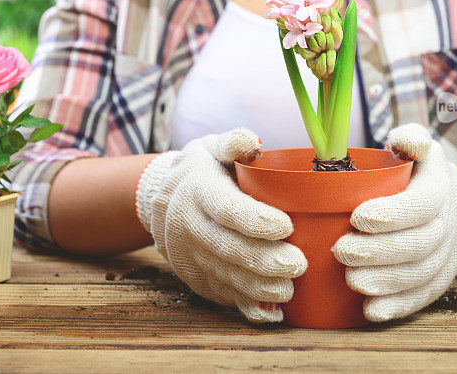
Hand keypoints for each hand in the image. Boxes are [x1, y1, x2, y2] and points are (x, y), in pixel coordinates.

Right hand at [135, 129, 306, 322]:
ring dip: (258, 287)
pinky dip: (246, 307)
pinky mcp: (197, 280)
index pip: (226, 208)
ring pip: (226, 276)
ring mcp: (191, 257)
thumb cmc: (200, 171)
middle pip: (227, 248)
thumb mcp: (210, 148)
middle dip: (263, 260)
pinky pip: (222, 296)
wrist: (158, 201)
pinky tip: (271, 313)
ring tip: (289, 290)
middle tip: (298, 264)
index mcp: (198, 191)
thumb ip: (232, 143)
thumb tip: (251, 142)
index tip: (286, 226)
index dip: (255, 220)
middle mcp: (189, 226)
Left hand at [333, 123, 456, 321]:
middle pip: (418, 244)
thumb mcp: (418, 146)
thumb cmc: (418, 171)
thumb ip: (410, 139)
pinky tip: (370, 311)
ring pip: (419, 275)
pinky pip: (421, 297)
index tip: (356, 217)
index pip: (421, 205)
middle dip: (379, 252)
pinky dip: (397, 307)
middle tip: (342, 251)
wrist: (451, 202)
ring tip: (352, 281)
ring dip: (385, 282)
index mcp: (439, 189)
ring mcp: (446, 256)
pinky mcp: (438, 280)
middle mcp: (448, 225)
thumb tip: (402, 140)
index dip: (392, 214)